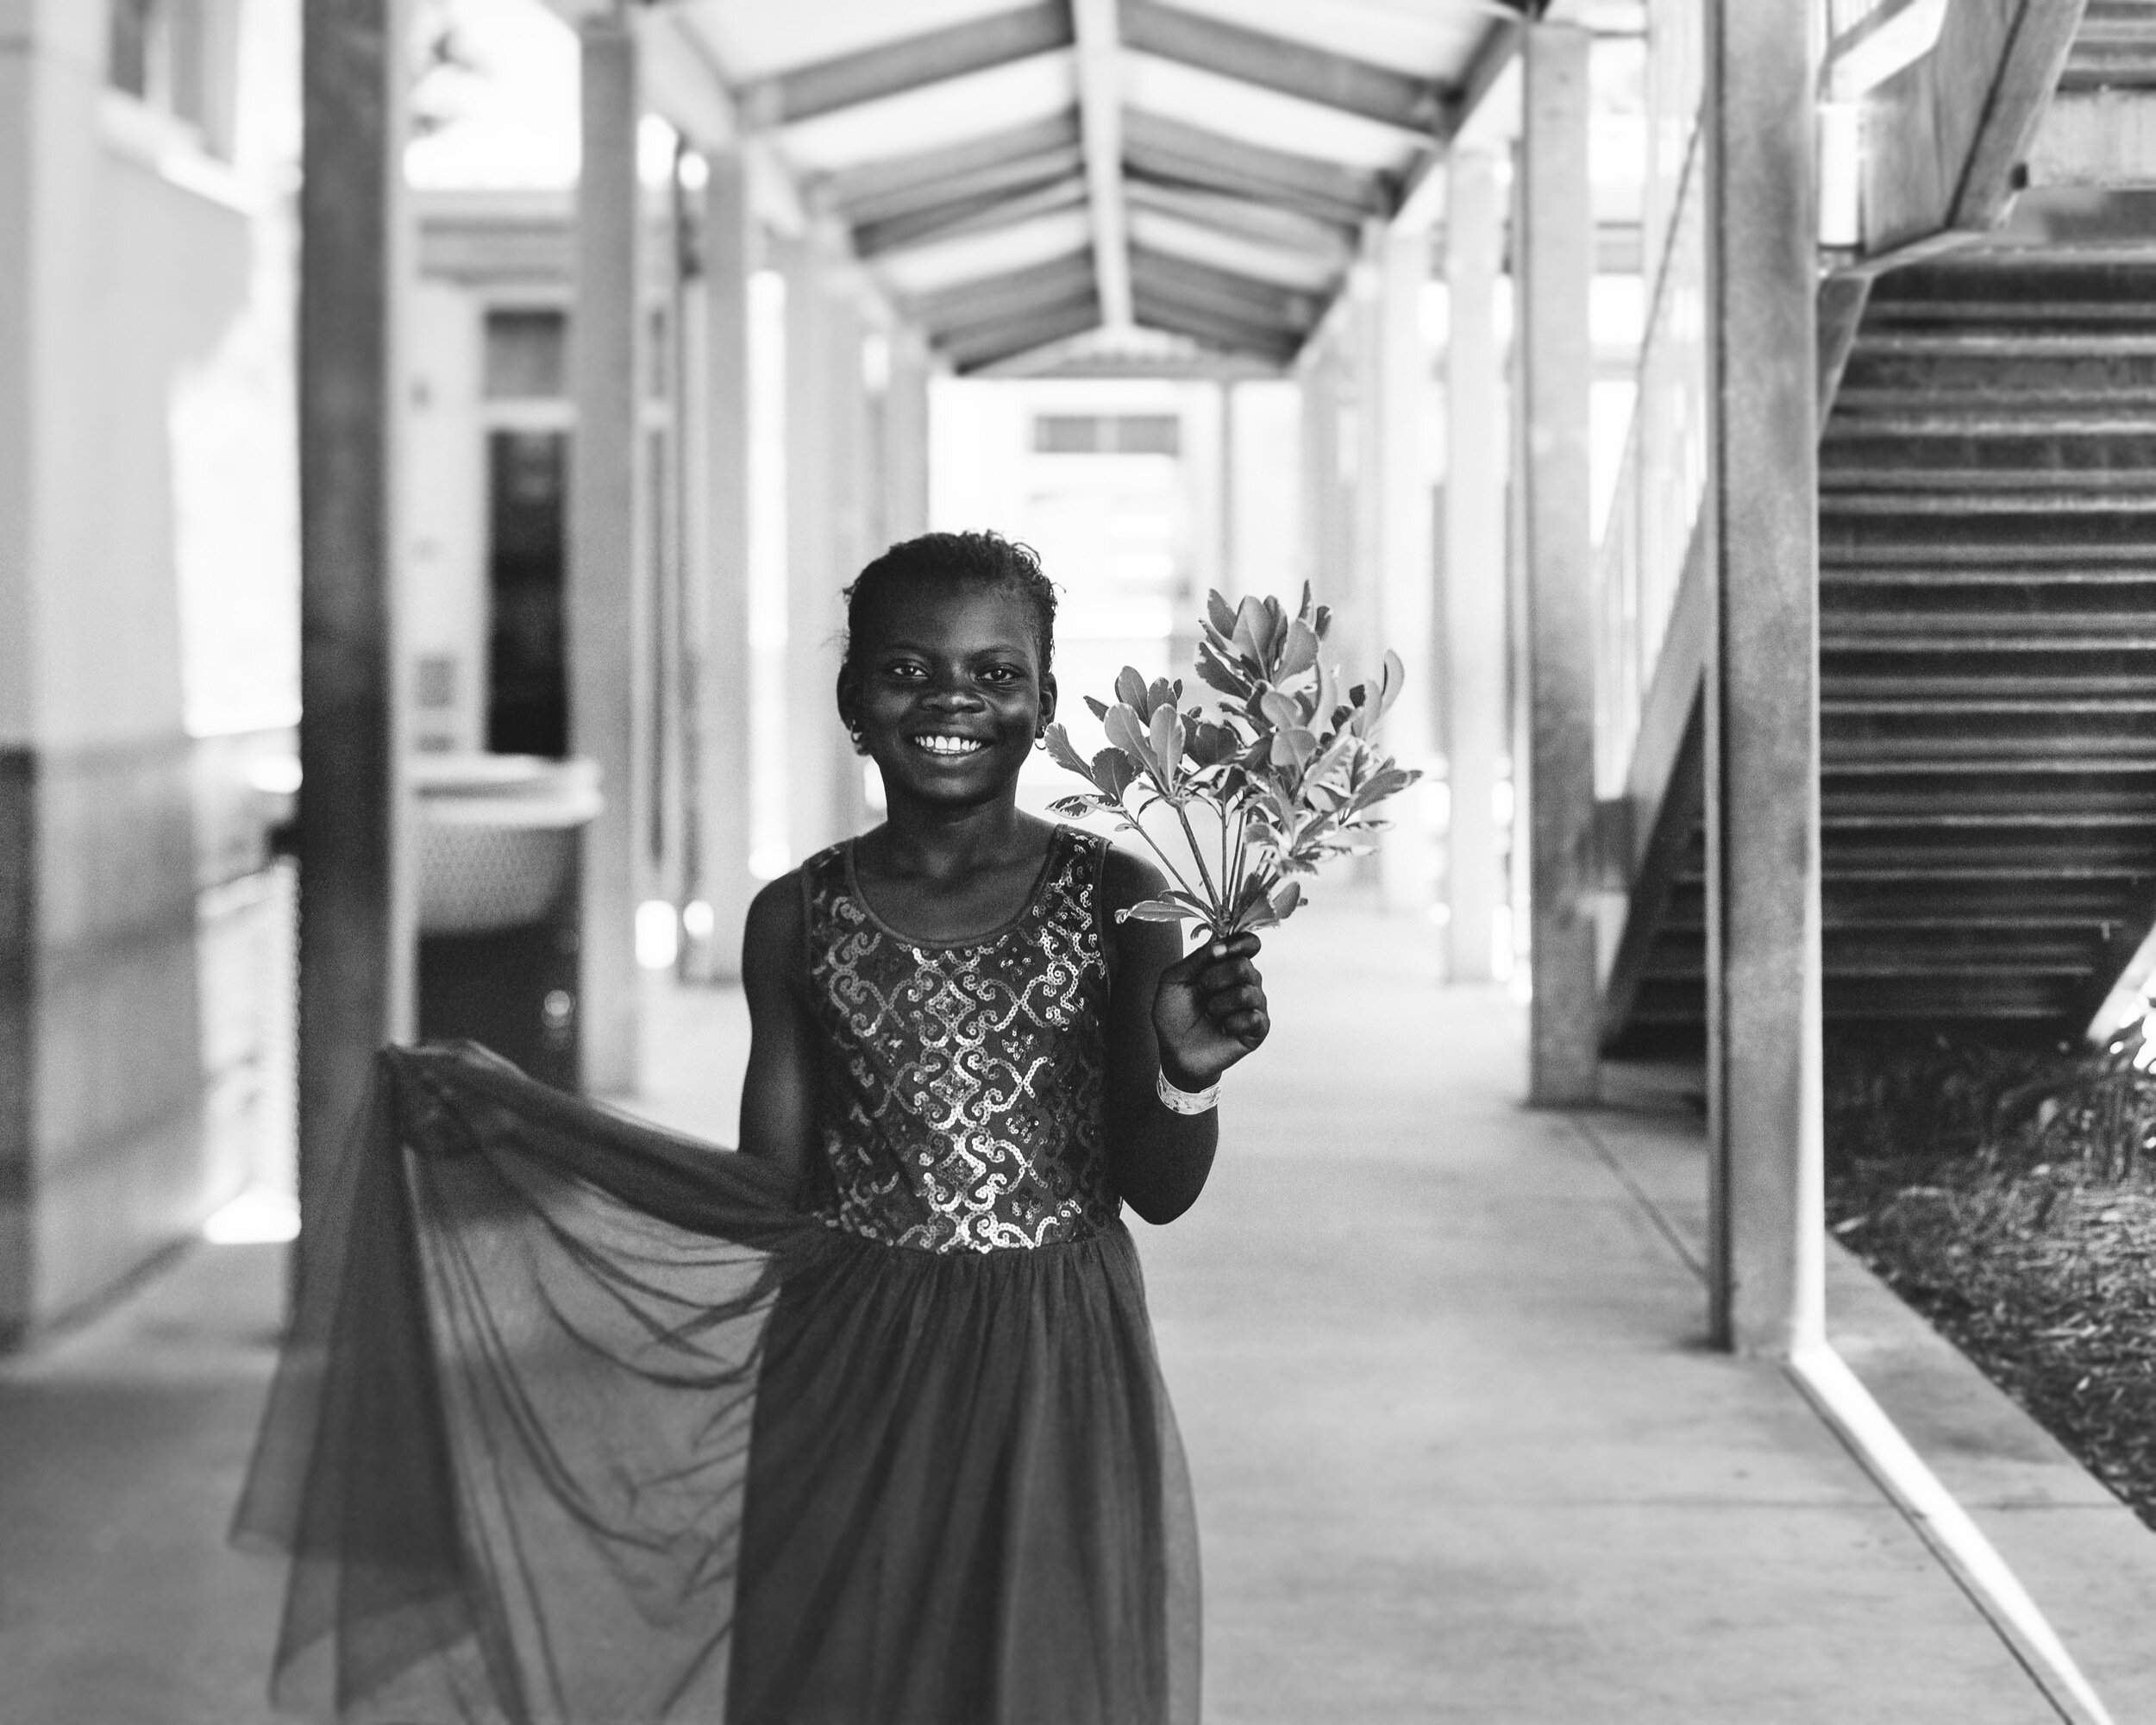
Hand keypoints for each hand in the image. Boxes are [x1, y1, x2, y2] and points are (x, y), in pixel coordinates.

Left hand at [1152, 932, 1268, 1088]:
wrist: (1175, 1050)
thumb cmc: (1174, 1013)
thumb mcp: (1174, 979)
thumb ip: (1196, 959)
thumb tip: (1219, 944)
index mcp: (1228, 964)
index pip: (1249, 943)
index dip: (1238, 943)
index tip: (1217, 954)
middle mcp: (1246, 981)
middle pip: (1244, 966)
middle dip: (1215, 979)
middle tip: (1202, 992)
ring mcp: (1254, 1005)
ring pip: (1247, 992)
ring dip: (1219, 1004)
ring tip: (1210, 1013)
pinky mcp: (1258, 1029)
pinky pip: (1253, 1018)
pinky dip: (1232, 1022)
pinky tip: (1223, 1028)